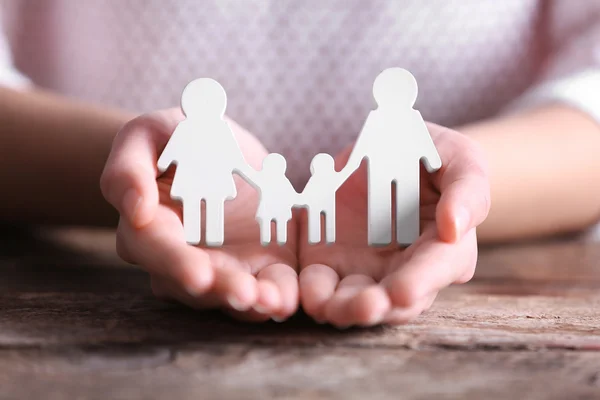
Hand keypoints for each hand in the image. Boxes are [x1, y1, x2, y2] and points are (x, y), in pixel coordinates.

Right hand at [100, 109, 297, 321]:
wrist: (217, 147)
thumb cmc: (174, 138)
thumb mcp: (148, 135)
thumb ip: (128, 169)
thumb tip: (134, 211)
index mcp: (149, 226)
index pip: (156, 250)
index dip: (176, 264)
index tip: (198, 277)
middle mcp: (180, 257)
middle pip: (194, 284)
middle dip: (221, 290)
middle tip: (244, 295)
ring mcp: (221, 266)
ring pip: (229, 294)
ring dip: (252, 303)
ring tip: (274, 302)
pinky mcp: (257, 264)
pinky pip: (265, 285)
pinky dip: (278, 294)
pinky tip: (288, 299)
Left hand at [298, 123, 489, 326]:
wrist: (386, 147)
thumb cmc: (432, 153)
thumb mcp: (458, 157)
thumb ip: (466, 189)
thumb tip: (456, 228)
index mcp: (444, 247)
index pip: (437, 269)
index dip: (421, 281)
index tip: (403, 292)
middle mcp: (406, 268)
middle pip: (396, 300)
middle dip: (379, 306)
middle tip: (365, 307)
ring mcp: (368, 270)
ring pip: (358, 302)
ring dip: (344, 309)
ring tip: (328, 308)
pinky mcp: (331, 262)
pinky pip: (321, 284)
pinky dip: (314, 292)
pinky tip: (308, 295)